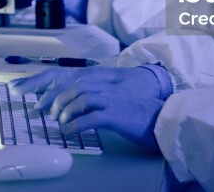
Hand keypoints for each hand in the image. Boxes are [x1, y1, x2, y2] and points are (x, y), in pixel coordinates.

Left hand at [9, 67, 164, 150]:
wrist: (164, 121)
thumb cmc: (144, 115)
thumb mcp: (121, 102)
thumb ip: (103, 101)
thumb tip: (82, 111)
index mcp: (109, 85)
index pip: (80, 80)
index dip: (62, 89)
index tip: (49, 101)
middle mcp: (109, 89)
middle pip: (76, 86)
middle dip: (59, 99)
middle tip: (50, 113)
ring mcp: (112, 101)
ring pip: (80, 99)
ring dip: (65, 111)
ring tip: (60, 122)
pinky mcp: (115, 116)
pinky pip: (89, 118)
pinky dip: (75, 125)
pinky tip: (68, 131)